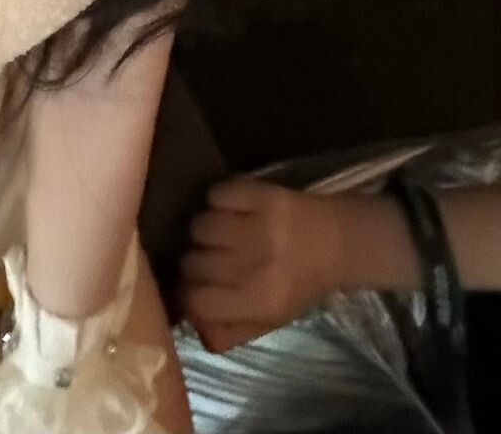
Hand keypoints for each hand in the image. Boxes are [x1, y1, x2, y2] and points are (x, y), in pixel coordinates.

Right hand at [177, 178, 346, 353]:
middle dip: (196, 262)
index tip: (192, 287)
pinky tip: (233, 209)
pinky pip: (217, 194)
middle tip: (210, 259)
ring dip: (205, 230)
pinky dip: (219, 199)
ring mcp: (260, 227)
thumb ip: (230, 330)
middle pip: (192, 263)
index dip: (186, 294)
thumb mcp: (271, 319)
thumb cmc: (301, 285)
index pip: (196, 300)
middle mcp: (258, 267)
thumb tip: (189, 322)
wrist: (339, 242)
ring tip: (222, 233)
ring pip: (199, 226)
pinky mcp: (264, 195)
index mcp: (260, 303)